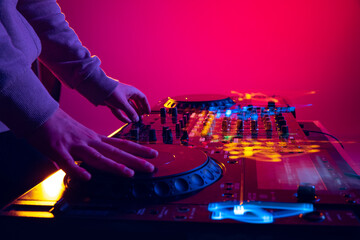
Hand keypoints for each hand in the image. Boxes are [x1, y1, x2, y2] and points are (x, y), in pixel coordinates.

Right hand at [28, 108, 157, 180]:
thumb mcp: (80, 135)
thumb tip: (98, 161)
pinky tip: (86, 178)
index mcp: (95, 138)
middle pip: (115, 152)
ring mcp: (75, 146)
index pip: (121, 144)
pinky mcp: (58, 150)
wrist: (39, 113)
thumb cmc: (60, 125)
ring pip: (97, 157)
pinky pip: (68, 163)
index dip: (138, 150)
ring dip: (114, 166)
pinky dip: (77, 170)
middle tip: (151, 167)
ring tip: (129, 173)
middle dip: (135, 160)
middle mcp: (89, 141)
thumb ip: (91, 149)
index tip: (152, 154)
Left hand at [105, 83, 150, 122]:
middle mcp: (127, 95)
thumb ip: (131, 112)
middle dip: (139, 111)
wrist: (99, 89)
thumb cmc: (113, 92)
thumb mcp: (123, 103)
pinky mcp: (114, 103)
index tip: (148, 112)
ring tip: (135, 120)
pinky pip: (121, 111)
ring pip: (128, 108)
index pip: (142, 98)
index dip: (146, 105)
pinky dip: (124, 116)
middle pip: (136, 104)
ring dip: (131, 114)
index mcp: (132, 91)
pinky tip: (127, 121)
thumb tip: (137, 120)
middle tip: (141, 118)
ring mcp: (120, 99)